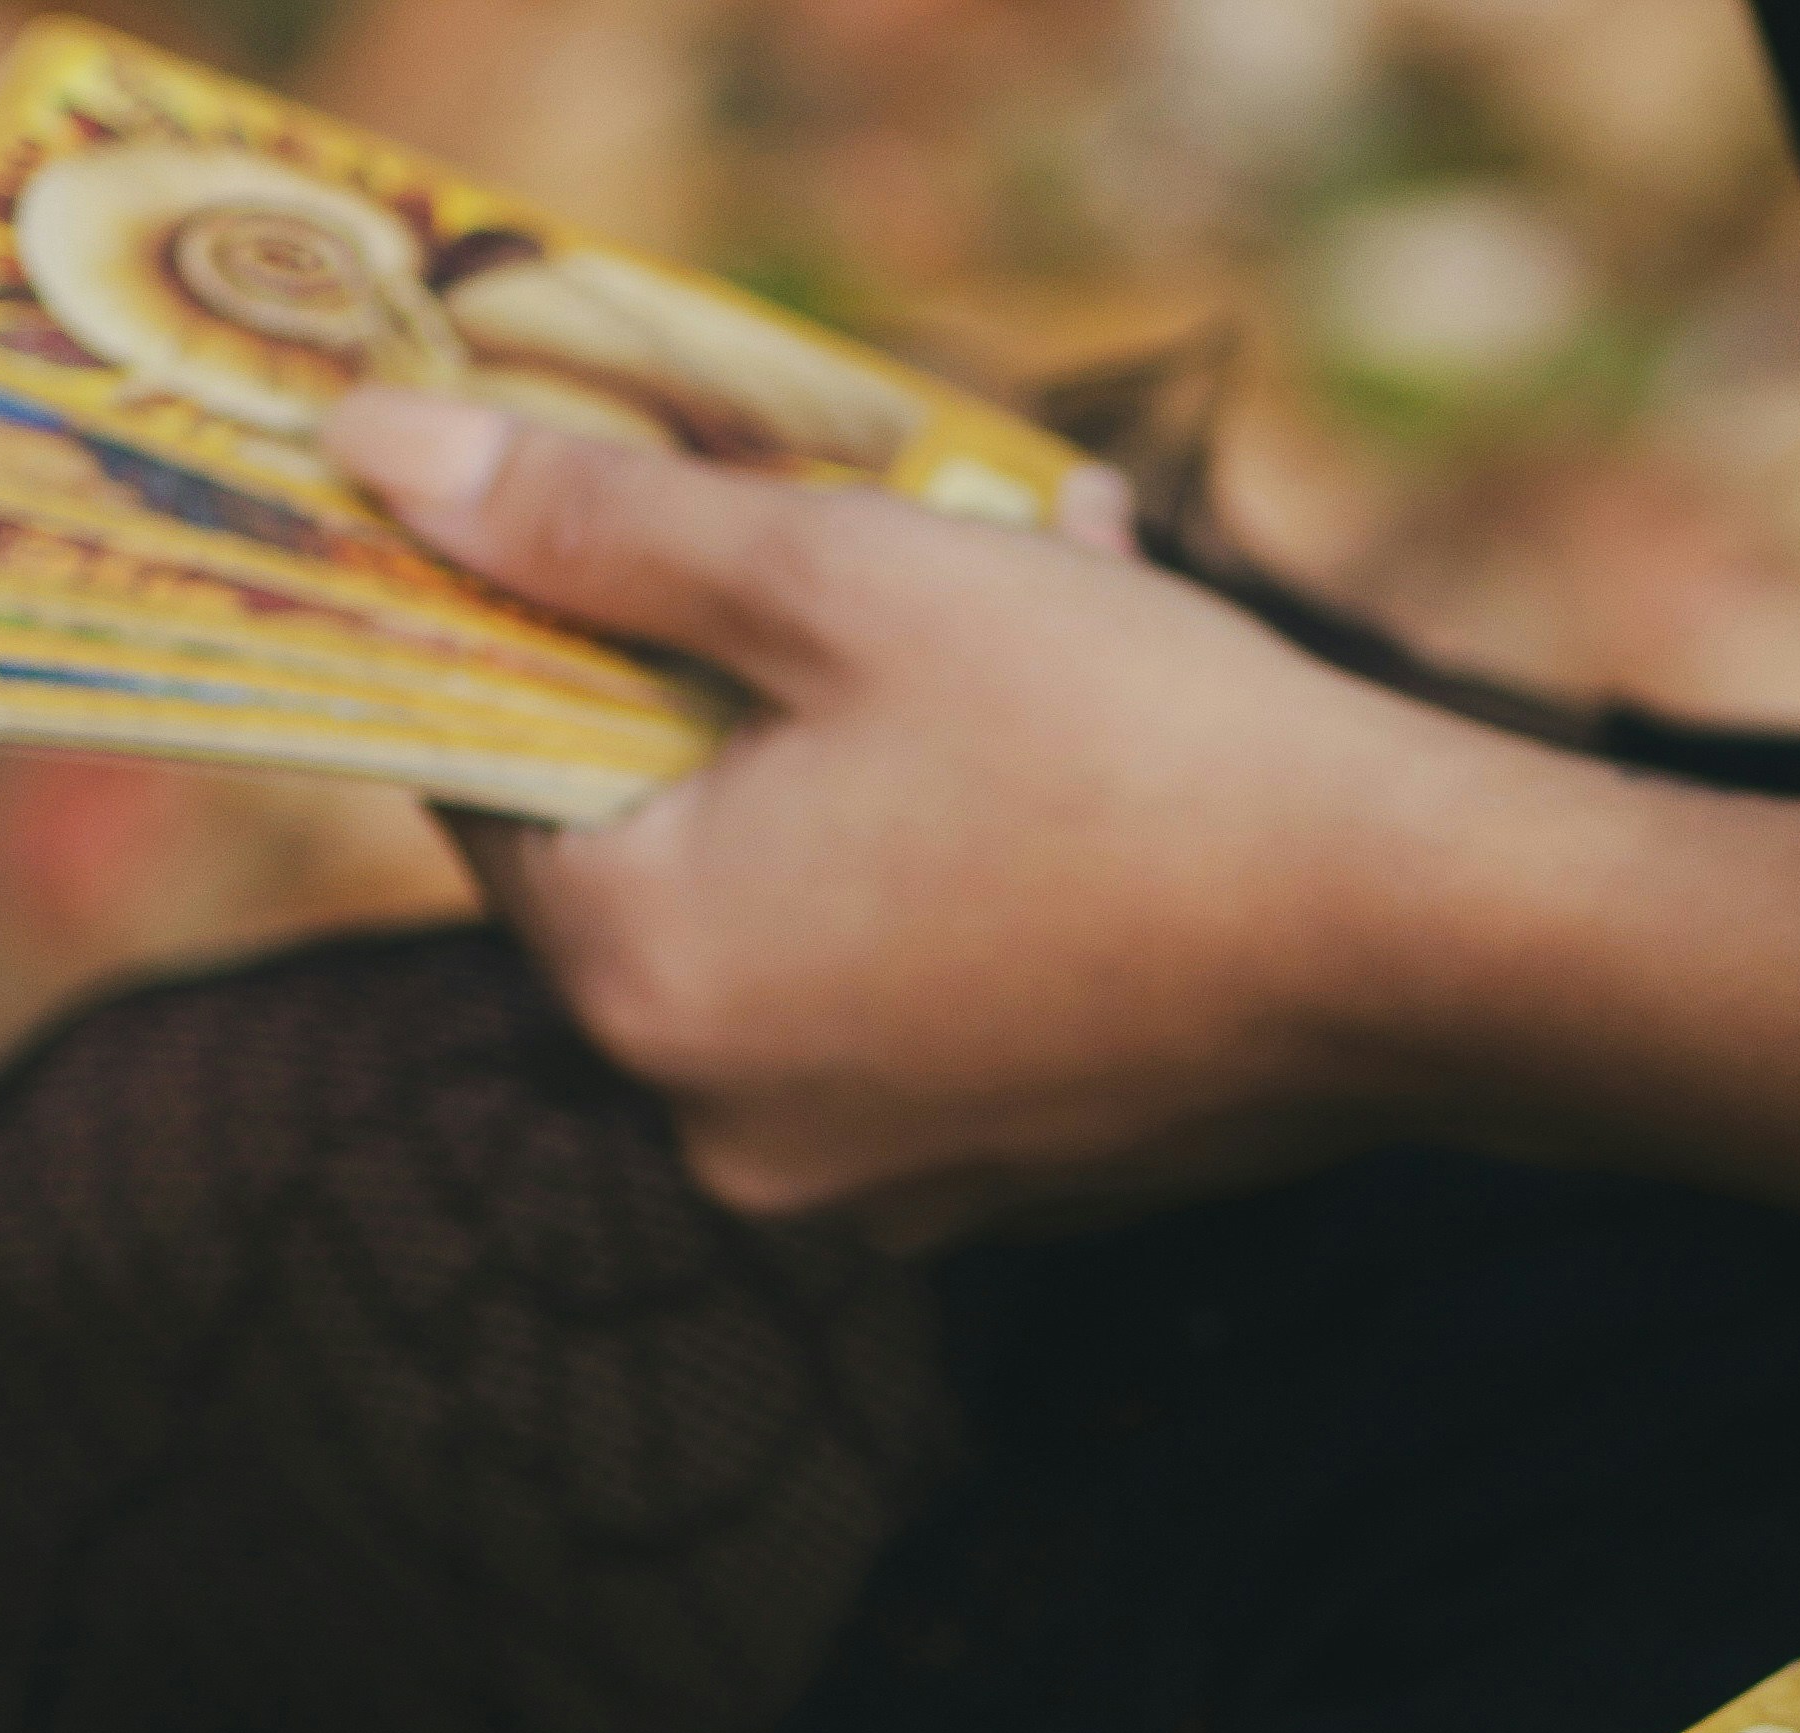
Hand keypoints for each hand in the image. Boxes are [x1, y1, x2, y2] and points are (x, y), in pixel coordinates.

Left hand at [316, 386, 1799, 1252]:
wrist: (1424, 943)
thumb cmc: (1135, 748)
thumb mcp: (849, 580)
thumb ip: (597, 528)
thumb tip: (375, 463)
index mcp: (644, 980)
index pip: (487, 791)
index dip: (545, 645)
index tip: (632, 551)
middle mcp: (723, 1132)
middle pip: (652, 876)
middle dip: (736, 720)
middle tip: (862, 592)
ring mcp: (874, 1196)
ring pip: (803, 947)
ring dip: (862, 808)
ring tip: (1006, 676)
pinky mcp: (1003, 1202)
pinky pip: (921, 1028)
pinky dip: (960, 914)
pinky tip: (1082, 805)